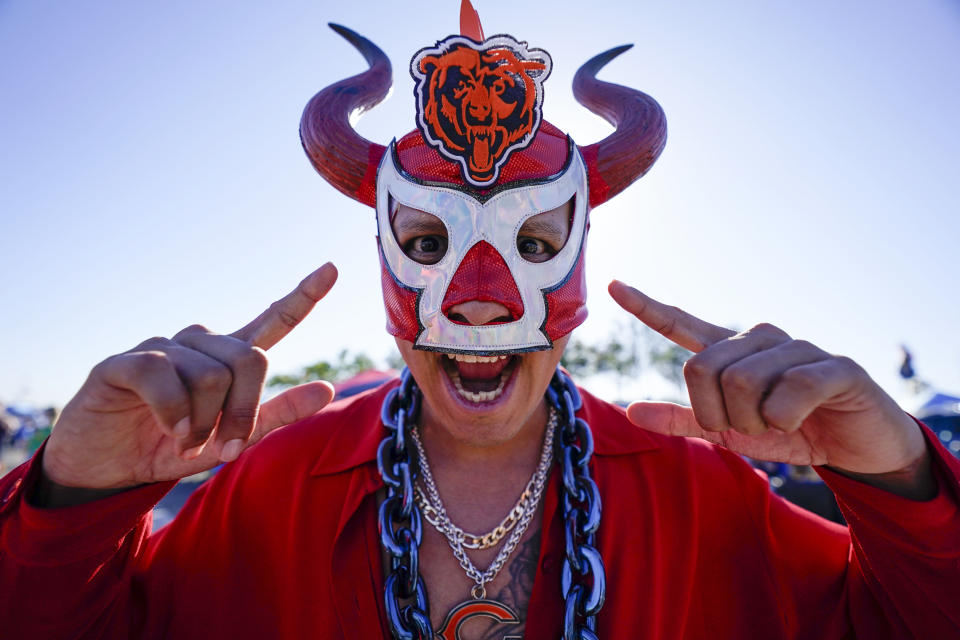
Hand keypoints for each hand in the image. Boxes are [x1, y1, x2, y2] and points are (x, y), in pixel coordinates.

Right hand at [42, 263, 338, 489]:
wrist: (103, 468)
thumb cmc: (167, 448)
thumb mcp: (227, 442)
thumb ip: (275, 416)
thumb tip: (326, 388)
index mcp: (227, 360)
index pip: (273, 321)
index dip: (303, 296)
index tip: (332, 268)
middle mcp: (199, 345)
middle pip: (250, 360)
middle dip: (244, 412)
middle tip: (225, 449)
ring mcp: (162, 348)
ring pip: (211, 375)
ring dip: (203, 423)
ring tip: (184, 443)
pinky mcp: (124, 361)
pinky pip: (163, 376)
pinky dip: (174, 414)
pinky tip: (171, 432)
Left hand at [608, 281, 927, 477]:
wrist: (857, 446)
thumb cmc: (792, 430)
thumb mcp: (730, 432)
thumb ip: (683, 420)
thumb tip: (630, 411)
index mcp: (732, 352)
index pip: (682, 324)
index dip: (647, 307)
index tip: (613, 284)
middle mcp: (759, 340)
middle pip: (701, 370)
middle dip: (717, 415)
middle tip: (750, 427)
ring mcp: (796, 347)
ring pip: (740, 384)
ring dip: (755, 422)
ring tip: (781, 423)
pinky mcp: (833, 365)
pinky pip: (786, 393)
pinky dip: (786, 419)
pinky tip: (804, 418)